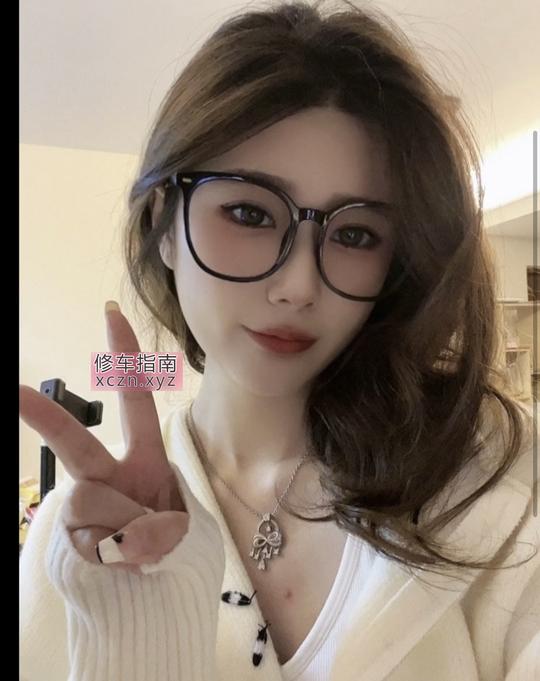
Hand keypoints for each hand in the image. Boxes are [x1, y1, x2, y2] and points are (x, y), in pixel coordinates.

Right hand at [19, 301, 188, 569]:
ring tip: (144, 553)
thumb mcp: (181, 533)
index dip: (126, 358)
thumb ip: (158, 530)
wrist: (151, 597)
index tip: (110, 315)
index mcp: (145, 462)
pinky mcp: (72, 540)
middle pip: (76, 445)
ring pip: (91, 506)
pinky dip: (114, 559)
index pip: (135, 402)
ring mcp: (87, 508)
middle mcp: (109, 477)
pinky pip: (91, 545)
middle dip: (47, 419)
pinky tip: (121, 565)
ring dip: (127, 533)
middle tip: (17, 392)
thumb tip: (126, 538)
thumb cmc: (169, 551)